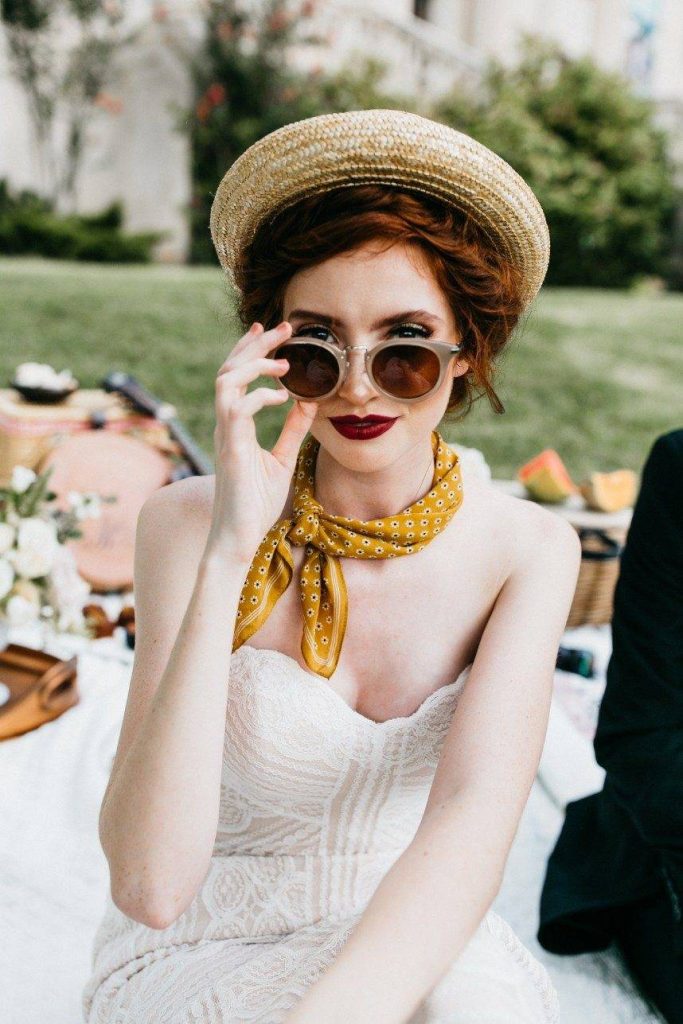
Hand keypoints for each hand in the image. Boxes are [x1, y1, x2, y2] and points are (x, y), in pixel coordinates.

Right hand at [206, 320, 317, 562]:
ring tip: (282, 360)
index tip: (273, 335)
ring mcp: (225, 435)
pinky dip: (260, 396)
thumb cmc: (256, 504)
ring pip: (226, 381)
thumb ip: (293, 430)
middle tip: (281, 326)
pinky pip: (237, 408)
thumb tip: (308, 403)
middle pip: (229, 369)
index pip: (236, 377)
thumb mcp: (282, 460)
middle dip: (254, 343)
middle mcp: (225, 425)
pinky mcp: (231, 449)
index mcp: (234, 426)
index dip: (251, 350)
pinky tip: (282, 398)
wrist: (238, 538)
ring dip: (254, 363)